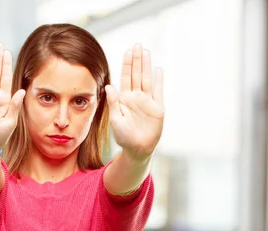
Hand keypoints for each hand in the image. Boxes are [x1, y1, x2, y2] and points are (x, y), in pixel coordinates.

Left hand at [105, 43, 163, 160]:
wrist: (137, 149)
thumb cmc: (123, 136)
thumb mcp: (115, 119)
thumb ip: (113, 102)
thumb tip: (108, 86)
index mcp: (125, 99)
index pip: (126, 78)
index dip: (127, 65)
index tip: (127, 52)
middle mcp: (136, 97)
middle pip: (137, 75)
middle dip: (137, 60)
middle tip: (137, 45)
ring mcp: (147, 102)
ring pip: (147, 80)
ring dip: (147, 66)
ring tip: (146, 52)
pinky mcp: (157, 108)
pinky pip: (158, 92)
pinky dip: (158, 81)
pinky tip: (158, 69)